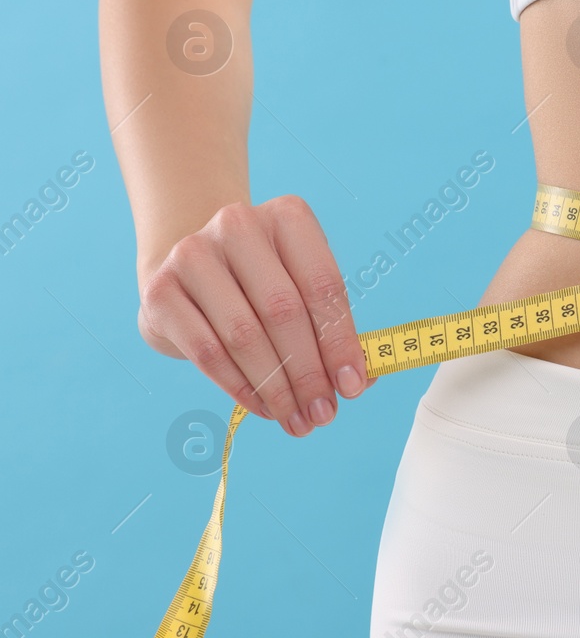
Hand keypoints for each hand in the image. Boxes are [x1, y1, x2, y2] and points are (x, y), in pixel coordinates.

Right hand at [138, 195, 372, 436]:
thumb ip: (333, 329)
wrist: (193, 270)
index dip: (341, 342)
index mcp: (288, 217)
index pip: (323, 285)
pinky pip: (207, 351)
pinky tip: (262, 407)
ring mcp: (193, 254)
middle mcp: (239, 225)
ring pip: (244, 335)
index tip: (353, 387)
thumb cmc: (264, 284)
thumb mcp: (303, 290)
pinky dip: (240, 387)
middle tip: (323, 414)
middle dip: (309, 373)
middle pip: (283, 311)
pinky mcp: (160, 291)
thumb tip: (360, 380)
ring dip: (276, 388)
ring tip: (296, 420)